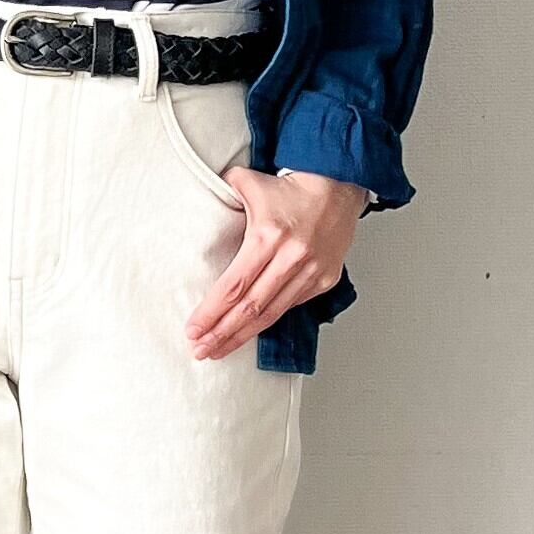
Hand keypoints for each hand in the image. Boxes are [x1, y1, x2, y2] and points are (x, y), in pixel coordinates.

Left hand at [186, 168, 368, 361]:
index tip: (193, 330)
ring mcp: (310, 271)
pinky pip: (291, 305)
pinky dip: (269, 319)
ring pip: (271, 314)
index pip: (234, 285)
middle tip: (200, 350)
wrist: (339, 185)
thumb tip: (202, 189)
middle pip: (250, 308)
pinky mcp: (324, 279)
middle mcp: (291, 258)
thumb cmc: (294, 188)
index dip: (212, 312)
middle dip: (222, 333)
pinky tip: (250, 330)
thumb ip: (223, 189)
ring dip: (243, 335)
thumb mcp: (252, 183)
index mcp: (268, 236)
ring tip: (219, 350)